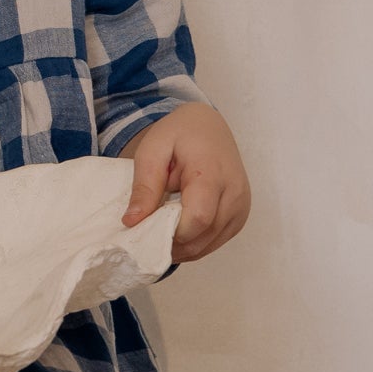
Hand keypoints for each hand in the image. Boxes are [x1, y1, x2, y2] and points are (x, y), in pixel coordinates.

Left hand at [117, 102, 250, 262]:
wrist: (208, 126)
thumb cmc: (179, 134)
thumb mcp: (152, 151)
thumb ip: (144, 187)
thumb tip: (132, 222)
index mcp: (213, 173)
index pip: (198, 219)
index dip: (170, 232)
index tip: (145, 227)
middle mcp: (234, 193)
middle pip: (202, 237)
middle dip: (171, 242)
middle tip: (147, 230)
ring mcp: (241, 207)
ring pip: (208, 245)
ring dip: (181, 246)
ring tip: (160, 227)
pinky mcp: (240, 216)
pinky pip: (215, 242)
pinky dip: (193, 243)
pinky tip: (176, 229)